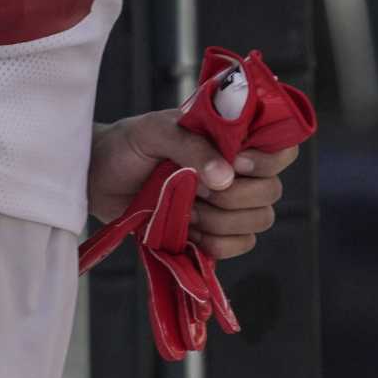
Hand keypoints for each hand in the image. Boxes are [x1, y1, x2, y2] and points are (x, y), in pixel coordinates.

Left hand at [89, 110, 299, 259]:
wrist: (96, 178)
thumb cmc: (126, 146)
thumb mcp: (154, 132)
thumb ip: (190, 146)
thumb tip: (227, 175)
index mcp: (231, 139)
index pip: (280, 148)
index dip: (268, 160)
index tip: (236, 162)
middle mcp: (237, 171)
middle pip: (272, 191)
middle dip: (234, 195)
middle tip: (196, 188)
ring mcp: (228, 205)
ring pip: (259, 221)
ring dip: (221, 219)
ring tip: (186, 206)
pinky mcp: (214, 234)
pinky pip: (240, 246)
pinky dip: (216, 242)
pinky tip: (189, 228)